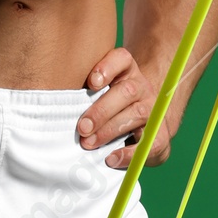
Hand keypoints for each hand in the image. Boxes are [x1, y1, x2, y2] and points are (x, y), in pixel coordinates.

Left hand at [76, 47, 171, 169]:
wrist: (142, 125)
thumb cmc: (108, 108)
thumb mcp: (97, 95)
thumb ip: (83, 95)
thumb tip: (57, 108)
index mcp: (126, 72)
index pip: (122, 59)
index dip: (107, 67)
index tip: (91, 82)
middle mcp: (141, 87)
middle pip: (127, 91)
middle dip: (101, 110)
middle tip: (82, 127)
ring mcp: (153, 109)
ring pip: (137, 114)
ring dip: (110, 130)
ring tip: (89, 143)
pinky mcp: (161, 134)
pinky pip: (150, 143)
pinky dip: (128, 153)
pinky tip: (111, 158)